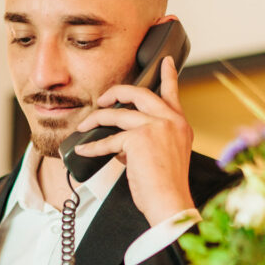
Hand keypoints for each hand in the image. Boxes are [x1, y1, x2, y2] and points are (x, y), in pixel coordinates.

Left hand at [73, 56, 194, 224]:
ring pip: (117, 114)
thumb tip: (123, 143)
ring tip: (85, 126)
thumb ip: (149, 142)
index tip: (163, 61)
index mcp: (180, 125)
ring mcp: (156, 127)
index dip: (167, 75)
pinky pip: (109, 139)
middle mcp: (171, 122)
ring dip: (96, 120)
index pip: (172, 94)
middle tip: (103, 98)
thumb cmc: (166, 188)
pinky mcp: (139, 139)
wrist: (170, 203)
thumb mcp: (165, 157)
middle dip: (116, 92)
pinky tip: (84, 150)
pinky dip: (93, 147)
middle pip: (139, 93)